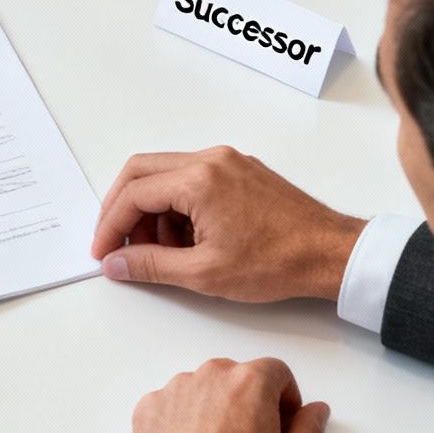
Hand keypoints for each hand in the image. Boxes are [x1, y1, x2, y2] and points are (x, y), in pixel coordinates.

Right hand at [91, 147, 367, 301]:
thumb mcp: (204, 273)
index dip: (110, 226)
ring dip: (151, 210)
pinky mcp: (240, 170)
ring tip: (160, 252)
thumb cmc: (277, 262)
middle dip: (122, 210)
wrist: (330, 254)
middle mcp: (210, 159)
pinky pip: (192, 178)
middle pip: (142, 172)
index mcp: (198, 179)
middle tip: (116, 244)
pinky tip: (186, 240)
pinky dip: (177, 205)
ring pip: (166, 175)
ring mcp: (227, 161)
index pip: (133, 194)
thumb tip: (115, 263)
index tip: (103, 253)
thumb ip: (150, 265)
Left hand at [125, 357, 329, 432]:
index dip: (285, 397)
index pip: (276, 371)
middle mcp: (208, 377)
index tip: (282, 422)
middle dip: (249, 401)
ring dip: (214, 408)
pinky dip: (181, 421)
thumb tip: (316, 410)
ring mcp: (172, 391)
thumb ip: (310, 429)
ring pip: (202, 389)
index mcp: (249, 383)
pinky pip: (171, 405)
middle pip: (237, 377)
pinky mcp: (146, 410)